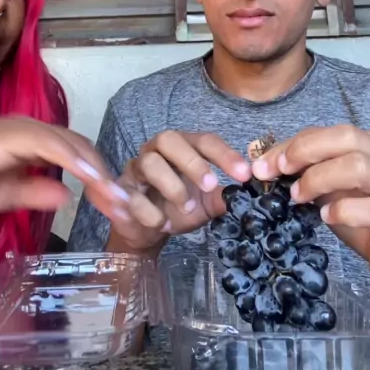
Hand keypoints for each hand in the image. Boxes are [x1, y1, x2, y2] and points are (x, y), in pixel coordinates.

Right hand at [0, 116, 127, 216]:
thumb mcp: (2, 195)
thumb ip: (34, 191)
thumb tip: (68, 195)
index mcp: (31, 143)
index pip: (76, 155)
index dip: (100, 179)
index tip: (120, 207)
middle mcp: (30, 130)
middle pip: (81, 148)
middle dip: (107, 177)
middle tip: (129, 207)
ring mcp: (19, 129)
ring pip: (71, 144)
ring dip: (97, 171)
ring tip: (117, 199)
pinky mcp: (7, 135)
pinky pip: (47, 144)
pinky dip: (72, 159)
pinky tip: (89, 179)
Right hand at [95, 130, 250, 253]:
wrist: (148, 230)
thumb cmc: (179, 207)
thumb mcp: (206, 203)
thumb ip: (223, 197)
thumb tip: (247, 197)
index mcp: (183, 148)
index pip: (204, 140)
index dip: (224, 155)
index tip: (245, 175)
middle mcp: (157, 151)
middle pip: (170, 139)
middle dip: (192, 162)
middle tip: (212, 185)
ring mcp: (137, 169)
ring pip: (150, 163)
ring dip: (173, 187)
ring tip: (187, 209)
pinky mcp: (122, 191)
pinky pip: (133, 195)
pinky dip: (150, 212)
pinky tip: (163, 224)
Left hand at [250, 125, 369, 277]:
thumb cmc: (362, 222)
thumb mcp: (332, 191)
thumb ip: (308, 172)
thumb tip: (264, 162)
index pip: (330, 133)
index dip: (293, 144)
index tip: (263, 165)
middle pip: (347, 136)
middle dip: (305, 150)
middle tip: (279, 171)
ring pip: (357, 165)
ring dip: (318, 178)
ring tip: (298, 197)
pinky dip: (343, 210)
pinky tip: (326, 217)